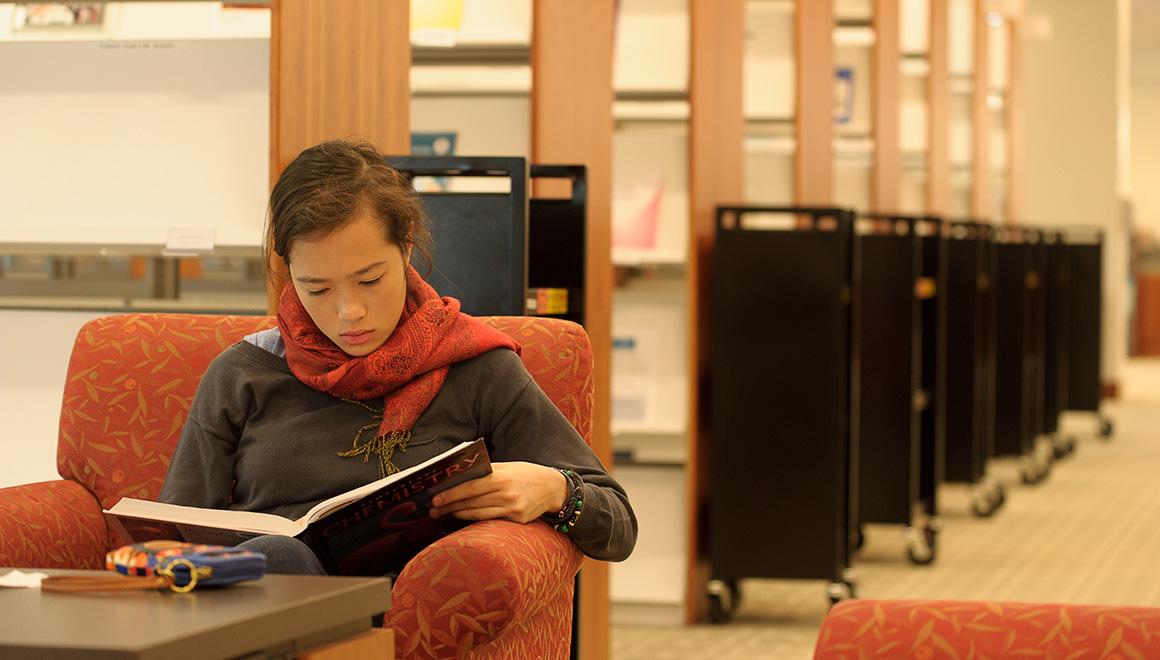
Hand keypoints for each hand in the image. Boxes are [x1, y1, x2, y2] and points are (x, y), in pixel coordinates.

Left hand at [429, 462, 566, 523]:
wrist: (553, 488)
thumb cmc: (526, 474)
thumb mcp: (507, 467)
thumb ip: (486, 471)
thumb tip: (459, 477)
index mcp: (502, 477)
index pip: (471, 487)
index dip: (451, 494)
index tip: (436, 498)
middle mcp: (507, 494)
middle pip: (471, 503)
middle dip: (449, 506)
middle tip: (433, 509)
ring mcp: (512, 509)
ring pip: (478, 514)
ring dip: (458, 514)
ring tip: (444, 513)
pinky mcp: (517, 520)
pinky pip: (490, 520)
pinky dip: (475, 519)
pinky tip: (463, 517)